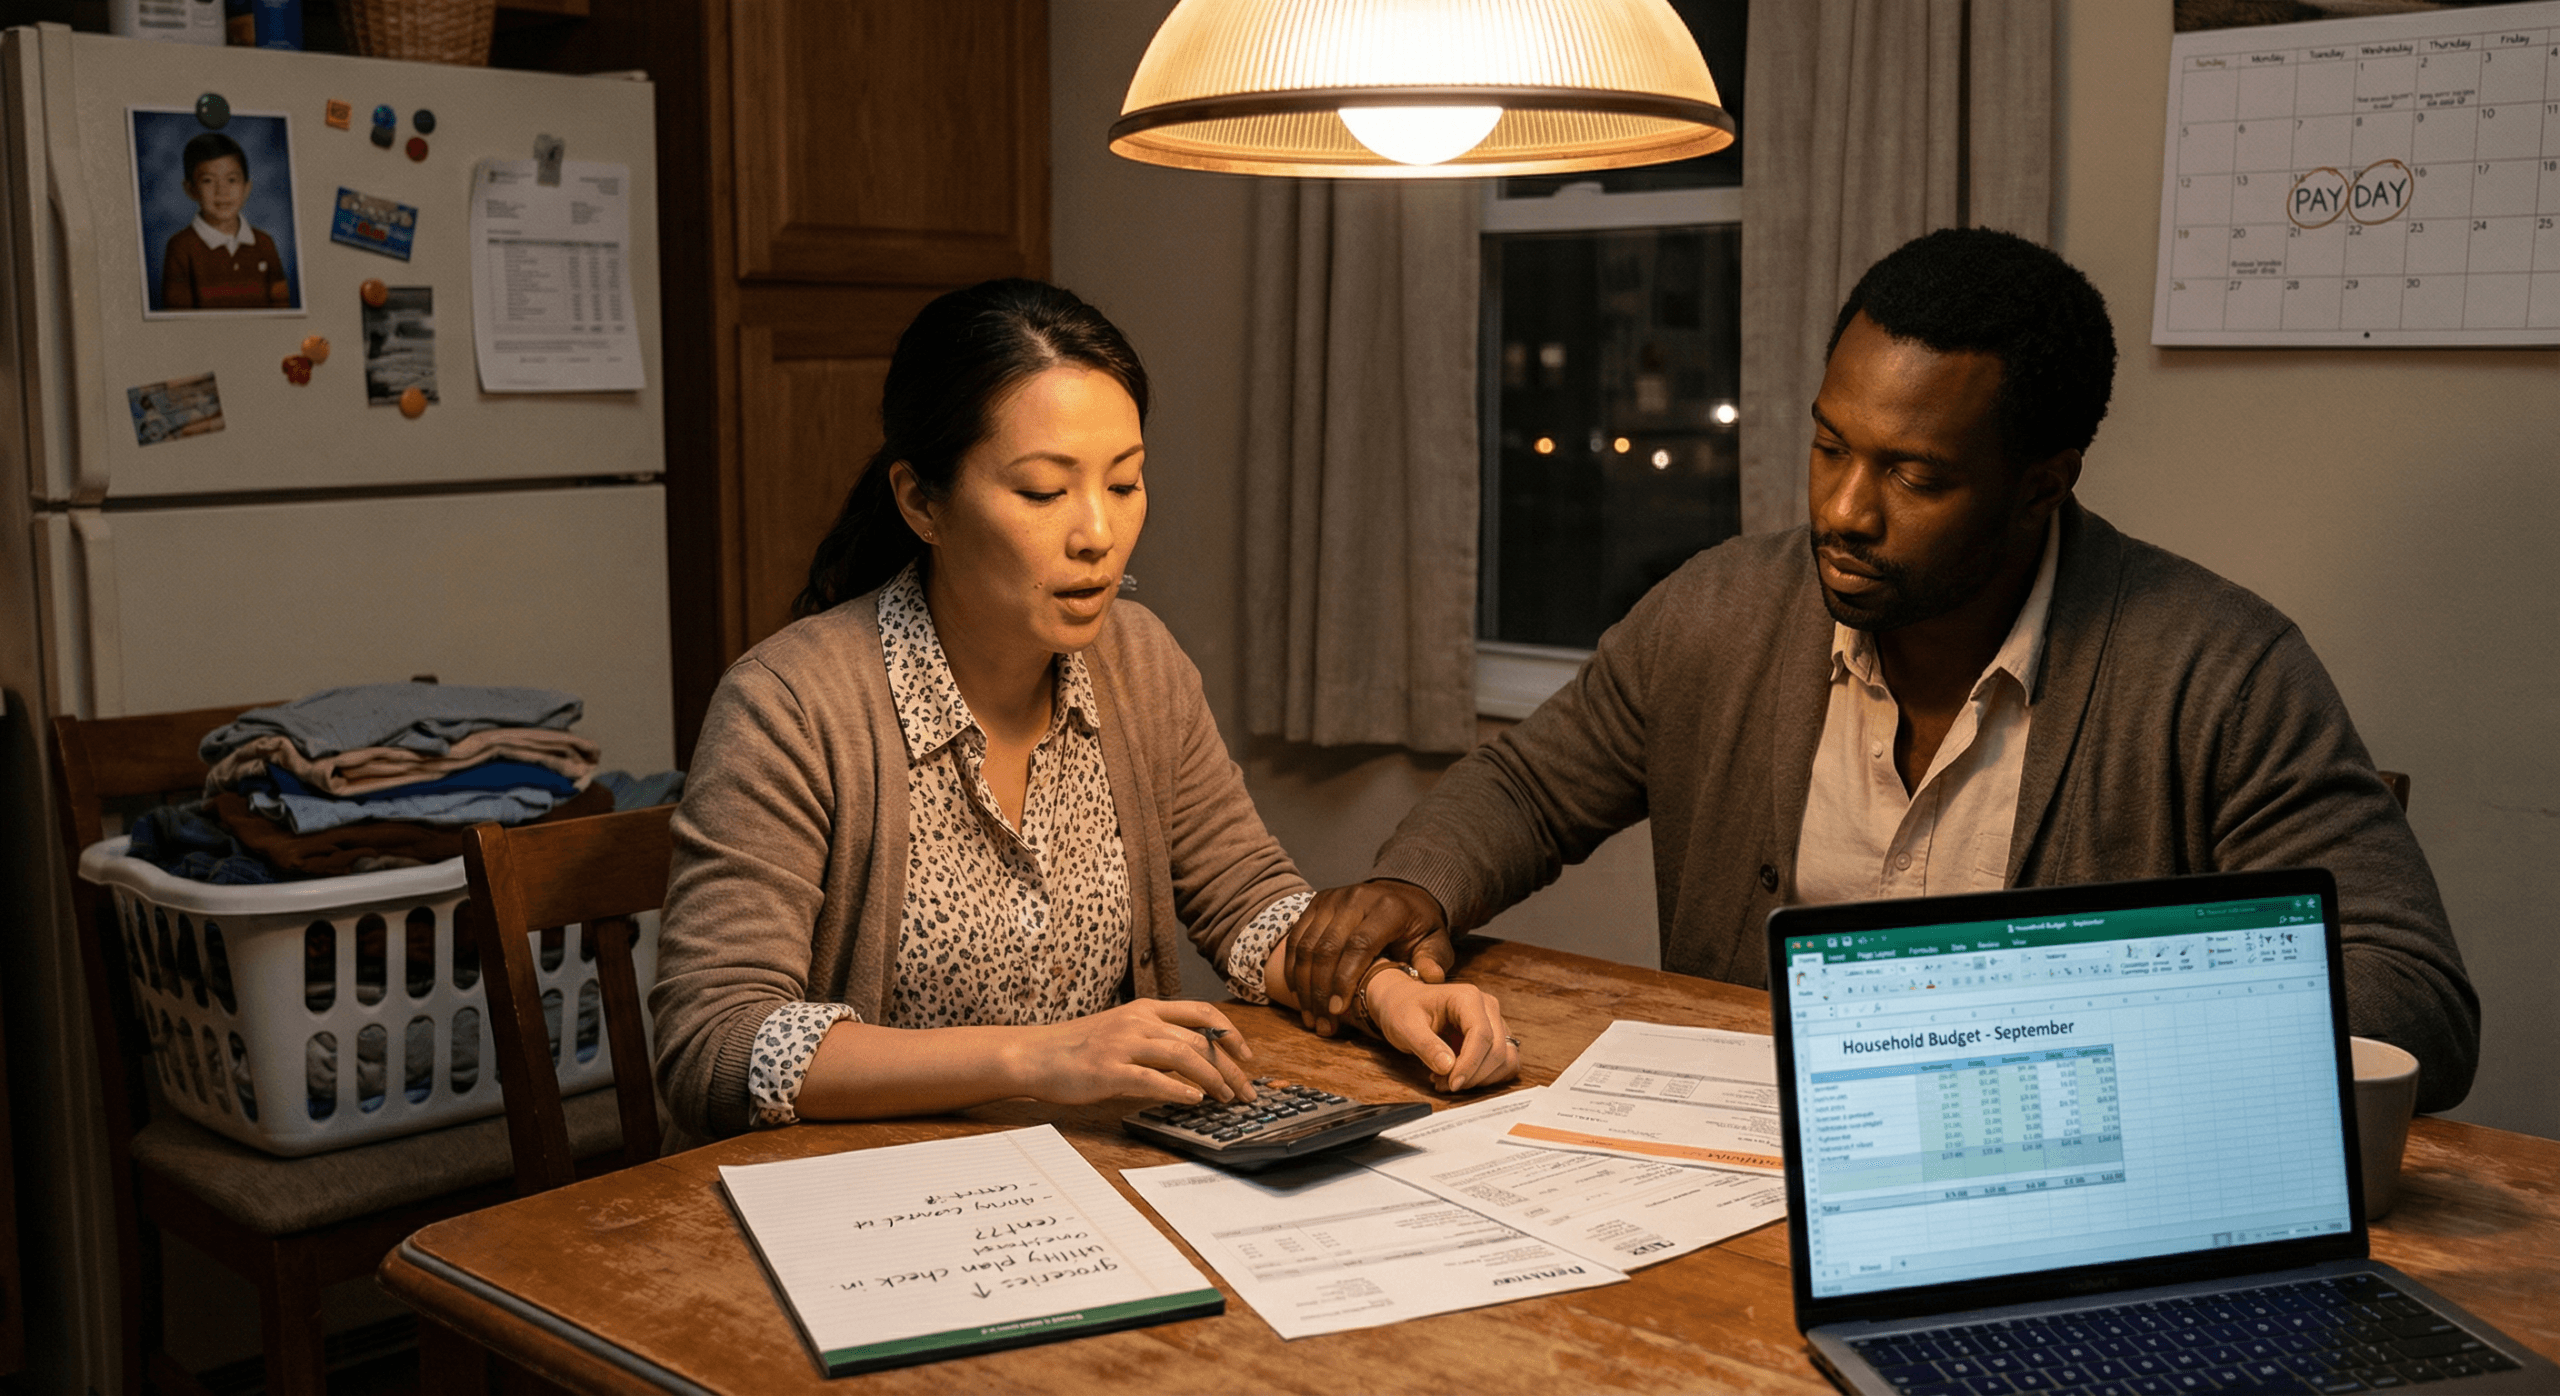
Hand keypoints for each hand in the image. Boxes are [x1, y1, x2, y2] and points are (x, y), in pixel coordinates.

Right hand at [1009, 1000, 1257, 1106]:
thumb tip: (1194, 1062)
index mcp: (1145, 1010)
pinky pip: (1152, 1079)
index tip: (1247, 1055)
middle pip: (1199, 1040)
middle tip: (1246, 1090)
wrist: (1035, 1055)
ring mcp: (1123, 1044)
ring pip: (1183, 1056)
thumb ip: (1155, 1040)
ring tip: (1227, 1097)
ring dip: (1212, 1078)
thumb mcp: (1121, 1031)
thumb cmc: (1077, 1048)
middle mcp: (1138, 1022)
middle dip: (1229, 1067)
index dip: (1230, 1033)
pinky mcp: (1108, 1070)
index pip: (1201, 1013)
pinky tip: (1194, 1099)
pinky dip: (1178, 1089)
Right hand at [1285, 880, 1454, 1036]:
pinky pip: (1296, 939)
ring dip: (1303, 986)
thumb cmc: (1417, 927)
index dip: (1344, 980)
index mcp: (1388, 908)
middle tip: (1322, 1024)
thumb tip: (1430, 977)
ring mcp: (1332, 898)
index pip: (1359, 945)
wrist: (1402, 894)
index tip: (1338, 1011)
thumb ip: (1433, 960)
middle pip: (1327, 947)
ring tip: (1310, 1018)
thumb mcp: (1435, 942)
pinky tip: (1300, 996)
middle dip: (1320, 991)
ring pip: (1306, 945)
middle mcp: (1356, 898)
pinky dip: (1294, 969)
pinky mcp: (1316, 903)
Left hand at [1362, 972, 1518, 1092]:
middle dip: (1473, 1075)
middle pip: (1497, 1049)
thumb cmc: (1403, 1009)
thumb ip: (1426, 1045)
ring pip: (1505, 1059)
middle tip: (1443, 1084)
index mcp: (1468, 997)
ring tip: (1448, 1081)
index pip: (1482, 1035)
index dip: (1470, 1064)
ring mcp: (1494, 1022)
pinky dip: (1487, 1077)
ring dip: (1481, 1078)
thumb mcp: (1406, 1026)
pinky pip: (1505, 1063)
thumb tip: (1448, 1067)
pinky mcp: (1494, 1038)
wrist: (1403, 1003)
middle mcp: (1487, 1007)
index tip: (1452, 1083)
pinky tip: (1461, 1078)